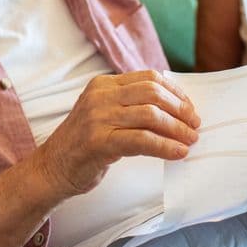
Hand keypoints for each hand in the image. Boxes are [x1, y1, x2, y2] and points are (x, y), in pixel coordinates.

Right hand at [32, 70, 200, 199]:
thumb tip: (176, 109)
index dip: (175, 92)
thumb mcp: (105, 115)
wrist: (52, 168)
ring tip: (190, 140)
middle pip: (152, 93)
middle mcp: (99, 96)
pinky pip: (141, 140)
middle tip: (194, 125)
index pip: (148, 78)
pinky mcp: (98, 141)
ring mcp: (97, 117)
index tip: (189, 108)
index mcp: (103, 85)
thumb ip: (130, 106)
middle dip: (180, 109)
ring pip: (150, 115)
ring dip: (176, 129)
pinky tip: (177, 153)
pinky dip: (165, 146)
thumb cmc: (84, 144)